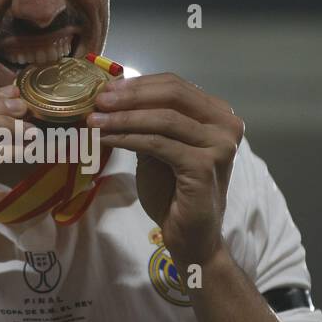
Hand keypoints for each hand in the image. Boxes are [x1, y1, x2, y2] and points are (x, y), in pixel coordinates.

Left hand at [87, 73, 244, 266]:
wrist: (191, 236)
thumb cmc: (174, 194)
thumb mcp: (159, 148)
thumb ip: (146, 122)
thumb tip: (112, 96)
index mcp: (218, 114)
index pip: (175, 85)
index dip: (138, 84)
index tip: (105, 89)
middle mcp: (226, 124)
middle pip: (172, 95)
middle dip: (130, 96)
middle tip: (98, 100)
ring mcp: (220, 145)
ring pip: (163, 118)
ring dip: (123, 117)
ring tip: (94, 120)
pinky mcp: (205, 166)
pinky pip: (158, 144)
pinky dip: (128, 138)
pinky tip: (107, 139)